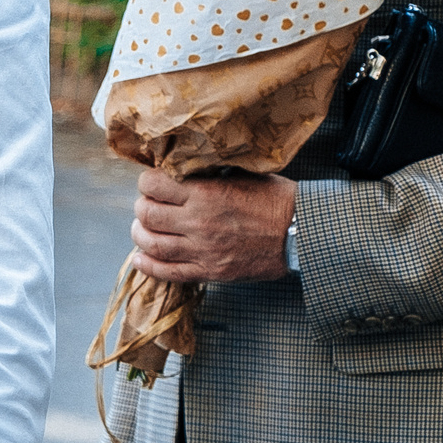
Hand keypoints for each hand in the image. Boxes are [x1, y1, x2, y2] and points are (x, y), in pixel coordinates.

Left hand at [129, 167, 295, 283]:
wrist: (302, 233)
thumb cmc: (276, 200)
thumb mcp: (242, 174)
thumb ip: (209, 175)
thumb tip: (182, 169)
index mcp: (206, 194)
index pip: (153, 185)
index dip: (146, 182)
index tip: (151, 183)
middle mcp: (199, 222)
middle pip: (147, 215)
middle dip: (142, 208)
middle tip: (148, 205)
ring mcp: (203, 250)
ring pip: (152, 244)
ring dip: (140, 235)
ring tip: (144, 229)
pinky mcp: (210, 271)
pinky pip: (169, 272)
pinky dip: (148, 266)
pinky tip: (141, 258)